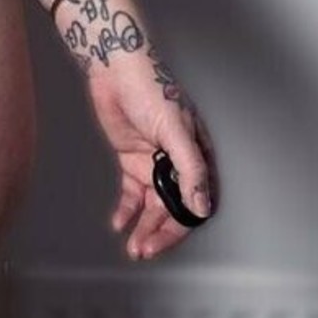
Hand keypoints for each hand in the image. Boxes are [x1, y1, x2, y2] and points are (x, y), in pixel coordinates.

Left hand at [84, 47, 219, 259]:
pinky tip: (119, 223)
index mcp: (197, 155)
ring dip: (143, 226)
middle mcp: (178, 162)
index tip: (163, 240)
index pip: (195, 200)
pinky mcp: (132, 158)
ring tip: (133, 246)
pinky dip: (127, 209)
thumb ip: (190, 169)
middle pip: (173, 208)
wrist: (115, 68)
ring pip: (152, 204)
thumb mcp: (174, 129)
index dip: (181, 225)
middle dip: (159, 232)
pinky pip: (132, 191)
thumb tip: (202, 206)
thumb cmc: (150, 87)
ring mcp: (154, 162)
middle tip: (143, 250)